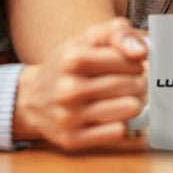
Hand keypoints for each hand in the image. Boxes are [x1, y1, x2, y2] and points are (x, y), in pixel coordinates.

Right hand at [12, 17, 146, 150]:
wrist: (31, 99)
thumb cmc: (66, 66)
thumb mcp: (87, 38)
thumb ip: (118, 32)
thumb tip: (141, 52)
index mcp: (73, 58)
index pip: (129, 60)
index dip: (135, 63)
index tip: (129, 65)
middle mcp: (69, 88)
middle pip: (132, 85)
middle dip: (138, 83)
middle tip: (130, 83)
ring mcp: (69, 116)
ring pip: (130, 109)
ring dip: (133, 103)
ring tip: (123, 98)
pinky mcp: (72, 139)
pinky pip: (118, 133)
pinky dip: (121, 123)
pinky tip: (112, 116)